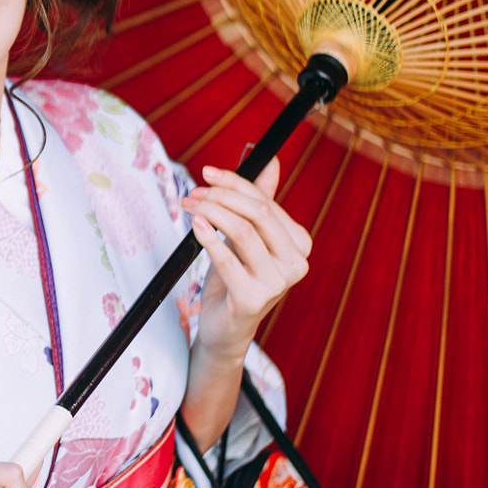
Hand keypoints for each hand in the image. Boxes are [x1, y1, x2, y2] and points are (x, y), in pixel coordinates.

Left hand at [181, 155, 311, 355]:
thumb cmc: (236, 277)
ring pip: (243, 233)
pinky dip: (210, 239)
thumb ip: (260, 202)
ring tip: (189, 206)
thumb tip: (271, 162)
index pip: (267, 203)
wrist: (225, 326)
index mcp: (299, 244)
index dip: (236, 183)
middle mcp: (296, 263)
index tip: (208, 172)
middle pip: (258, 214)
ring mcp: (278, 284)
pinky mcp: (253, 299)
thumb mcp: (247, 237)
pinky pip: (228, 261)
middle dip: (222, 196)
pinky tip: (196, 226)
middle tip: (193, 192)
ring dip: (211, 212)